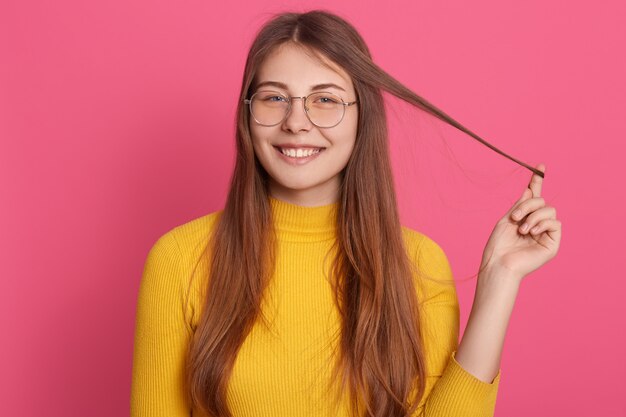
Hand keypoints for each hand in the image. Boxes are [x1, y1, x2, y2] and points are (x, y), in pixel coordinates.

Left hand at [479, 163, 561, 280]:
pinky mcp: (553, 243)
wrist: (499, 263)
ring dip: (533, 216)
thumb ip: (521, 204)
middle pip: (541, 201)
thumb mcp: (508, 218)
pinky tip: (532, 232)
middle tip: (514, 217)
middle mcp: (536, 224)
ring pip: (549, 210)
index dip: (537, 181)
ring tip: (522, 229)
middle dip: (527, 205)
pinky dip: (543, 223)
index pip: (533, 196)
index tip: (540, 166)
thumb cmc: (499, 245)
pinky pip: (556, 223)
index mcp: (524, 217)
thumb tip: (530, 189)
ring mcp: (546, 233)